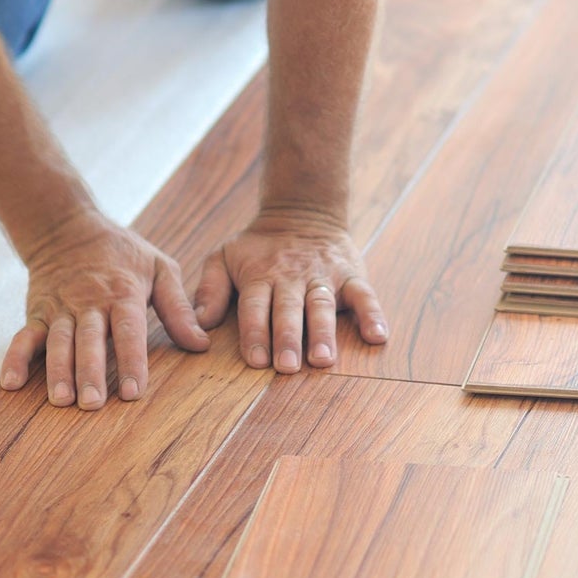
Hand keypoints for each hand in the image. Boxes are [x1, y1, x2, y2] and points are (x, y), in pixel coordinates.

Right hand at [2, 213, 210, 408]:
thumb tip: (201, 344)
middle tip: (92, 403)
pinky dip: (14, 359)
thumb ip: (179, 307)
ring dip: (57, 371)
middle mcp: (89, 303)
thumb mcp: (160, 268)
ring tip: (60, 399)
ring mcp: (60, 309)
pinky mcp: (38, 313)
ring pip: (58, 342)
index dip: (132, 361)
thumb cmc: (122, 254)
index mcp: (123, 293)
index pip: (128, 330)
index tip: (134, 392)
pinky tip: (10, 384)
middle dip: (90, 372)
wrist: (68, 227)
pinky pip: (24, 337)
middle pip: (89, 340)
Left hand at [195, 206, 387, 371]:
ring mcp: (323, 276)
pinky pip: (364, 294)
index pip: (255, 307)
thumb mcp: (224, 256)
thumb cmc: (257, 247)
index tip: (256, 360)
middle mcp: (291, 277)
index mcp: (259, 276)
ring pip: (322, 305)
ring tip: (323, 359)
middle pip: (288, 309)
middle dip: (288, 338)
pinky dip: (372, 314)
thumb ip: (210, 289)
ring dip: (323, 333)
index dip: (255, 333)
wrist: (301, 211)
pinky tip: (378, 336)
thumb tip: (199, 324)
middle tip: (288, 366)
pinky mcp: (350, 275)